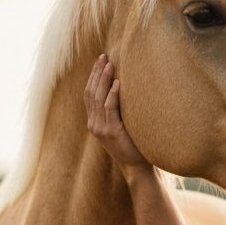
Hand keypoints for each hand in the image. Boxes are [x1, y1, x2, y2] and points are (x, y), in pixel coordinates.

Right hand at [83, 54, 150, 177]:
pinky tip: (118, 83)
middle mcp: (94, 124)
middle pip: (91, 92)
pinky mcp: (111, 132)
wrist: (136, 167)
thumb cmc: (133, 145)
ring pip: (98, 98)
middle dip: (97, 73)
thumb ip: (118, 111)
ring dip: (104, 79)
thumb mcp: (122, 126)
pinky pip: (110, 109)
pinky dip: (113, 95)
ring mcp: (101, 129)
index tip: (100, 61)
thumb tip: (124, 88)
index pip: (89, 94)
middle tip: (104, 56)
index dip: (93, 76)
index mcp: (94, 122)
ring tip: (111, 64)